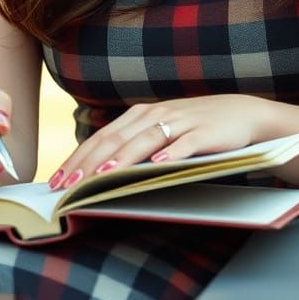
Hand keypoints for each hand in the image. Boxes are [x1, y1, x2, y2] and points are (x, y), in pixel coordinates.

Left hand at [48, 95, 274, 189]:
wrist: (241, 113)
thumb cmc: (195, 126)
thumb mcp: (161, 130)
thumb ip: (134, 143)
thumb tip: (97, 169)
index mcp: (141, 114)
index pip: (103, 136)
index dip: (78, 157)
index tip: (57, 180)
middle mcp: (157, 114)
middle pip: (117, 139)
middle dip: (89, 163)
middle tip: (67, 186)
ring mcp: (181, 121)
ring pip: (145, 140)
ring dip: (122, 159)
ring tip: (102, 176)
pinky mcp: (205, 132)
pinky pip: (185, 143)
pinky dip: (171, 153)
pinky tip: (158, 165)